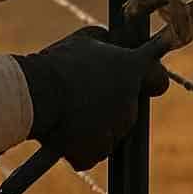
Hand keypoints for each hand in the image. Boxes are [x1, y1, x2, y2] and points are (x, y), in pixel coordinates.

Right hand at [13, 26, 169, 170]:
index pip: (158, 79)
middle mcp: (129, 103)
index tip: (143, 81)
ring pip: (110, 134)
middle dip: (112, 107)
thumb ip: (106, 41)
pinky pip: (91, 154)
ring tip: (71, 115)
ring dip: (96, 128)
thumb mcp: (84, 39)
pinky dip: (80, 149)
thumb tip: (111, 42)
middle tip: (87, 98)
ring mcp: (114, 130)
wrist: (33, 94)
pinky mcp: (94, 152)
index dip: (151, 80)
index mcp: (131, 71)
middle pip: (128, 111)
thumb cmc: (57, 64)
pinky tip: (64, 134)